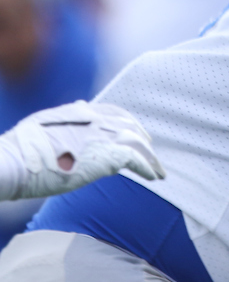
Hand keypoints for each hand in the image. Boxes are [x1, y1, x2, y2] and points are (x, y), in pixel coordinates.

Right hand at [0, 101, 164, 200]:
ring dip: (151, 158)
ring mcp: (104, 136)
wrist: (15, 161)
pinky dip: (148, 168)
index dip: (126, 121)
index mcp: (81, 110)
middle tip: (150, 148)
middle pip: (129, 126)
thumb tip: (83, 105)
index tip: (133, 129)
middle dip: (141, 136)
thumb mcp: (44, 121)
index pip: (113, 112)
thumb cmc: (22, 147)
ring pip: (138, 143)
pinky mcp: (108, 155)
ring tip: (159, 170)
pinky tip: (154, 177)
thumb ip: (67, 114)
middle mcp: (97, 119)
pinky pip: (137, 160)